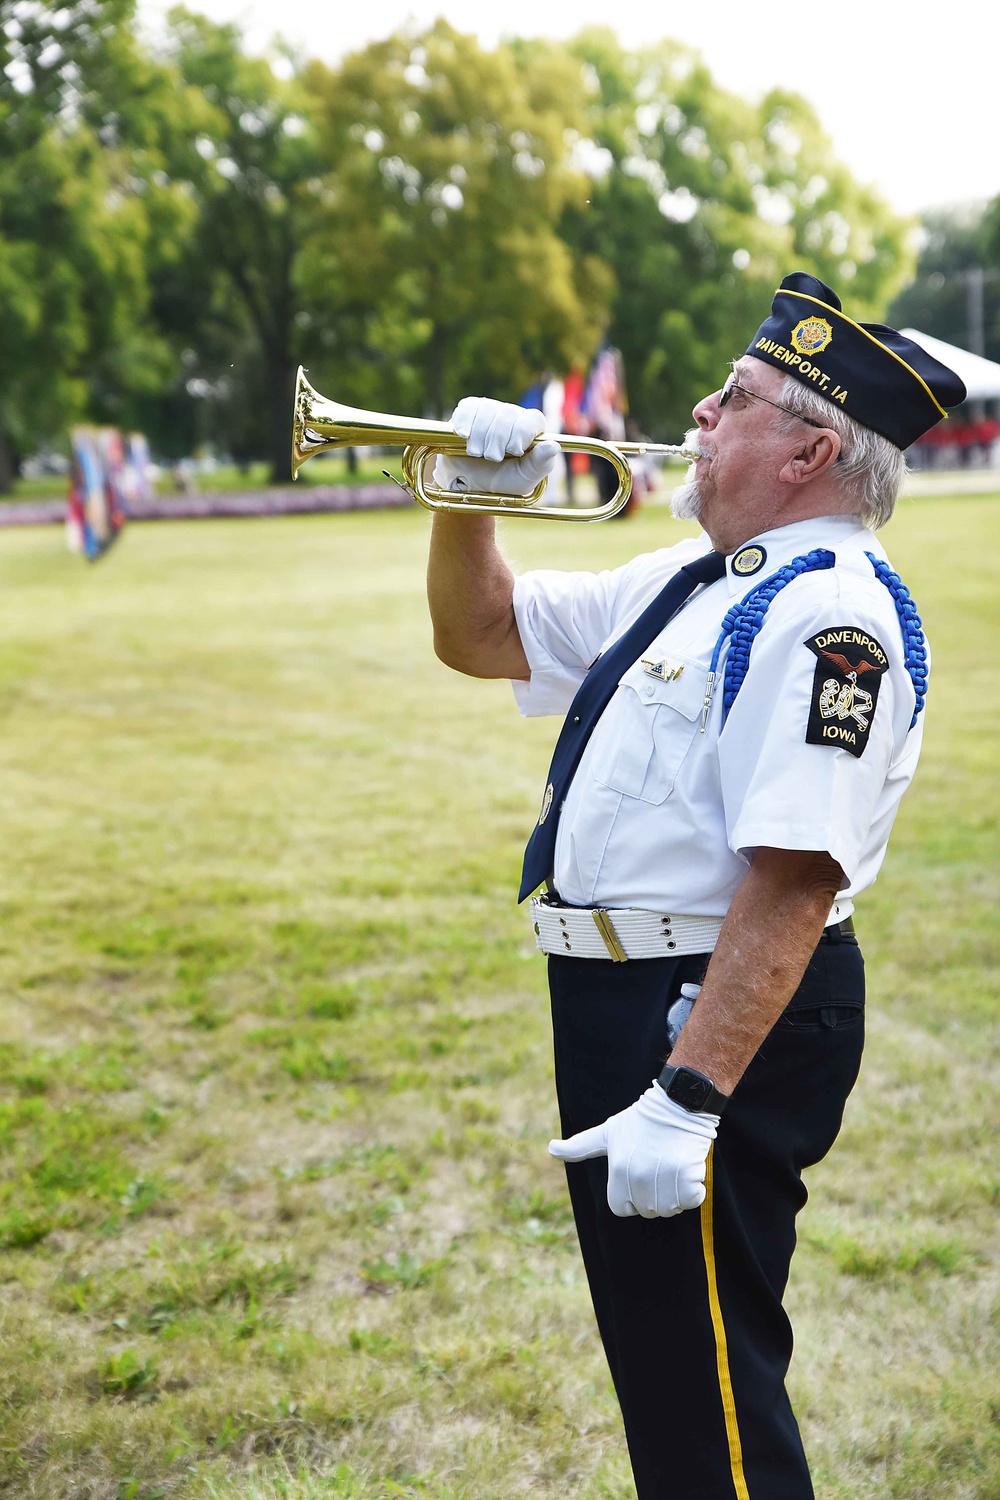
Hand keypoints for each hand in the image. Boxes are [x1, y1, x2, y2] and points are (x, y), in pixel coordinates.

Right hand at [433, 396, 560, 496]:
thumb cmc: (501, 480)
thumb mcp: (523, 479)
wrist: (470, 483)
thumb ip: (540, 464)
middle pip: (508, 414)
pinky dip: (465, 423)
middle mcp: (513, 415)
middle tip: (492, 458)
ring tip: (477, 453)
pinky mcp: (469, 410)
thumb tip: (554, 447)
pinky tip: (464, 436)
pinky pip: (468, 409)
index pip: (533, 419)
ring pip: (488, 411)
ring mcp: (491, 410)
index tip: (513, 450)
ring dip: (480, 437)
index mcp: (531, 430)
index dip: (522, 433)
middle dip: (498, 439)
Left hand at [549, 1082, 718, 1218]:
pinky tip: (688, 1168)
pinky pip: (693, 1199)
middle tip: (658, 1167)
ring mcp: (664, 1176)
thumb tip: (550, 1149)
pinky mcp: (689, 1174)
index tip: (638, 1176)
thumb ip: (580, 1146)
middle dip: (655, 1195)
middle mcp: (639, 1177)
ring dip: (676, 1194)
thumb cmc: (641, 1120)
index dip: (631, 1198)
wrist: (677, 1102)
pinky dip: (694, 1190)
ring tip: (673, 1167)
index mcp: (618, 1171)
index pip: (622, 1209)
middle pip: (648, 1210)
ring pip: (671, 1208)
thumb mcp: (608, 1133)